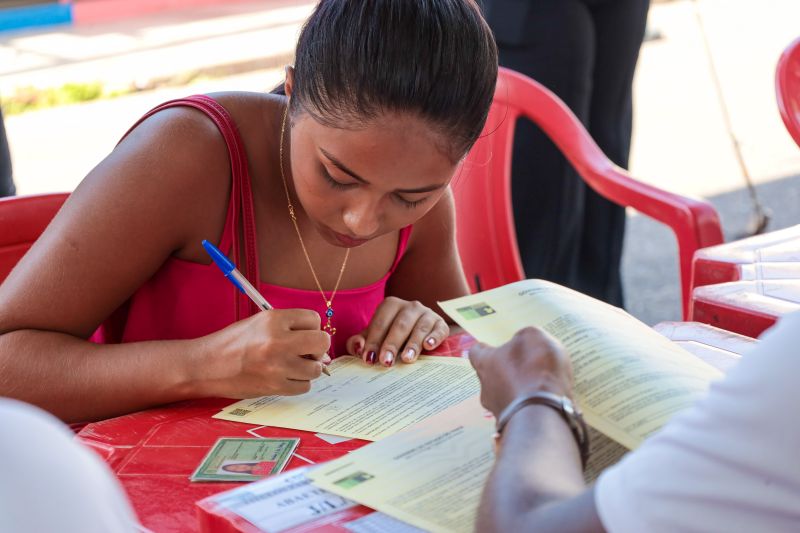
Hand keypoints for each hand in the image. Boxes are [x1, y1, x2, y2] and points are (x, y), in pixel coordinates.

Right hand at [198, 309, 330, 397]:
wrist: (207, 365)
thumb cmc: (233, 343)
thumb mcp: (260, 323)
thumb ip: (290, 328)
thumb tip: (322, 347)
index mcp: (273, 320)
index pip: (314, 319)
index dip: (311, 327)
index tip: (301, 334)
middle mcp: (277, 341)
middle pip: (321, 342)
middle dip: (317, 348)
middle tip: (306, 351)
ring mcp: (277, 366)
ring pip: (315, 368)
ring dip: (307, 368)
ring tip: (290, 365)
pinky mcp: (274, 386)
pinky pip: (304, 386)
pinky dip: (298, 383)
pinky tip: (284, 377)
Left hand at [346, 297, 448, 366]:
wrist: (417, 336)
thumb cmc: (390, 337)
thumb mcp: (373, 338)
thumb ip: (359, 342)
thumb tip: (358, 348)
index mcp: (391, 305)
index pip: (380, 322)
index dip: (373, 341)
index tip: (369, 358)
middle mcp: (410, 306)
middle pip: (400, 324)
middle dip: (392, 344)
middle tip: (386, 361)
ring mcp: (427, 314)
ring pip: (420, 327)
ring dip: (413, 344)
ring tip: (407, 359)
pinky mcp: (441, 324)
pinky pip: (439, 329)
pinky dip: (434, 337)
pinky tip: (428, 346)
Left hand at [468, 327, 573, 417]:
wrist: (545, 414)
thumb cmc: (534, 370)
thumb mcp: (533, 337)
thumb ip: (525, 336)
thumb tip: (524, 341)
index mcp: (485, 364)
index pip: (476, 352)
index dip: (487, 347)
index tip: (494, 345)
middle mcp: (486, 389)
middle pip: (492, 376)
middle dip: (507, 371)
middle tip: (526, 365)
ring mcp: (500, 411)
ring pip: (507, 397)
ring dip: (521, 392)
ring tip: (543, 386)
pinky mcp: (516, 427)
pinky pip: (523, 413)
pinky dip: (533, 408)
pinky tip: (549, 402)